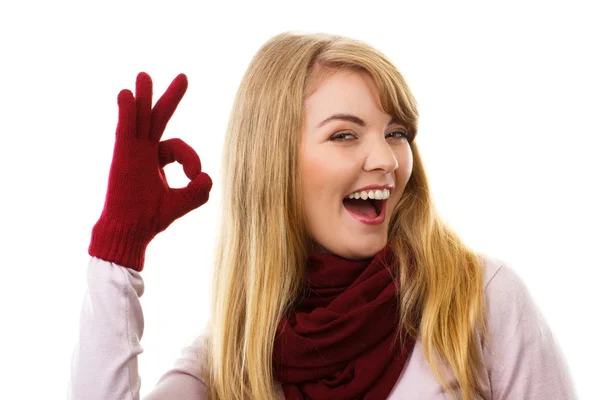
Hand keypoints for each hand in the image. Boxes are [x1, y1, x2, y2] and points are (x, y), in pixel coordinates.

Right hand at [88, 72, 211, 270]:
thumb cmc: (151, 219)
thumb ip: (198, 192)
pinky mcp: (121, 157)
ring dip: (143, 97)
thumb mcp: (182, 203)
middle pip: (157, 118)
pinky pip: (124, 130)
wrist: (130, 232)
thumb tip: (207, 177)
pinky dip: (126, 112)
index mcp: (156, 160)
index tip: (195, 176)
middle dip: (170, 98)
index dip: (191, 158)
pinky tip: (126, 94)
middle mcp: (143, 152)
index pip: (179, 147)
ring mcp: (131, 152)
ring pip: (139, 119)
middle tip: (185, 77)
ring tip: (145, 76)